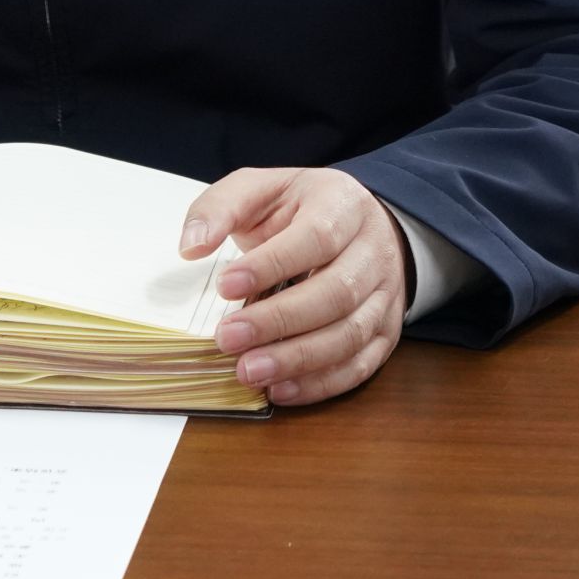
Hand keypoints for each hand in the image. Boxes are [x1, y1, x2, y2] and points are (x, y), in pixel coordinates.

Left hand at [179, 167, 408, 406]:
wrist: (361, 224)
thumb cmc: (301, 209)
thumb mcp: (261, 190)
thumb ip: (222, 207)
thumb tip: (191, 244)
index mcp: (343, 205)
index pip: (315, 237)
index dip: (271, 265)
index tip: (225, 286)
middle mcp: (374, 250)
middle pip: (335, 293)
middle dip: (278, 321)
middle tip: (228, 339)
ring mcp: (386, 295)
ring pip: (350, 334)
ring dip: (297, 360)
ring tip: (249, 371)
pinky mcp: (386, 332)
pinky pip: (360, 365)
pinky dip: (321, 384)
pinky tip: (281, 389)